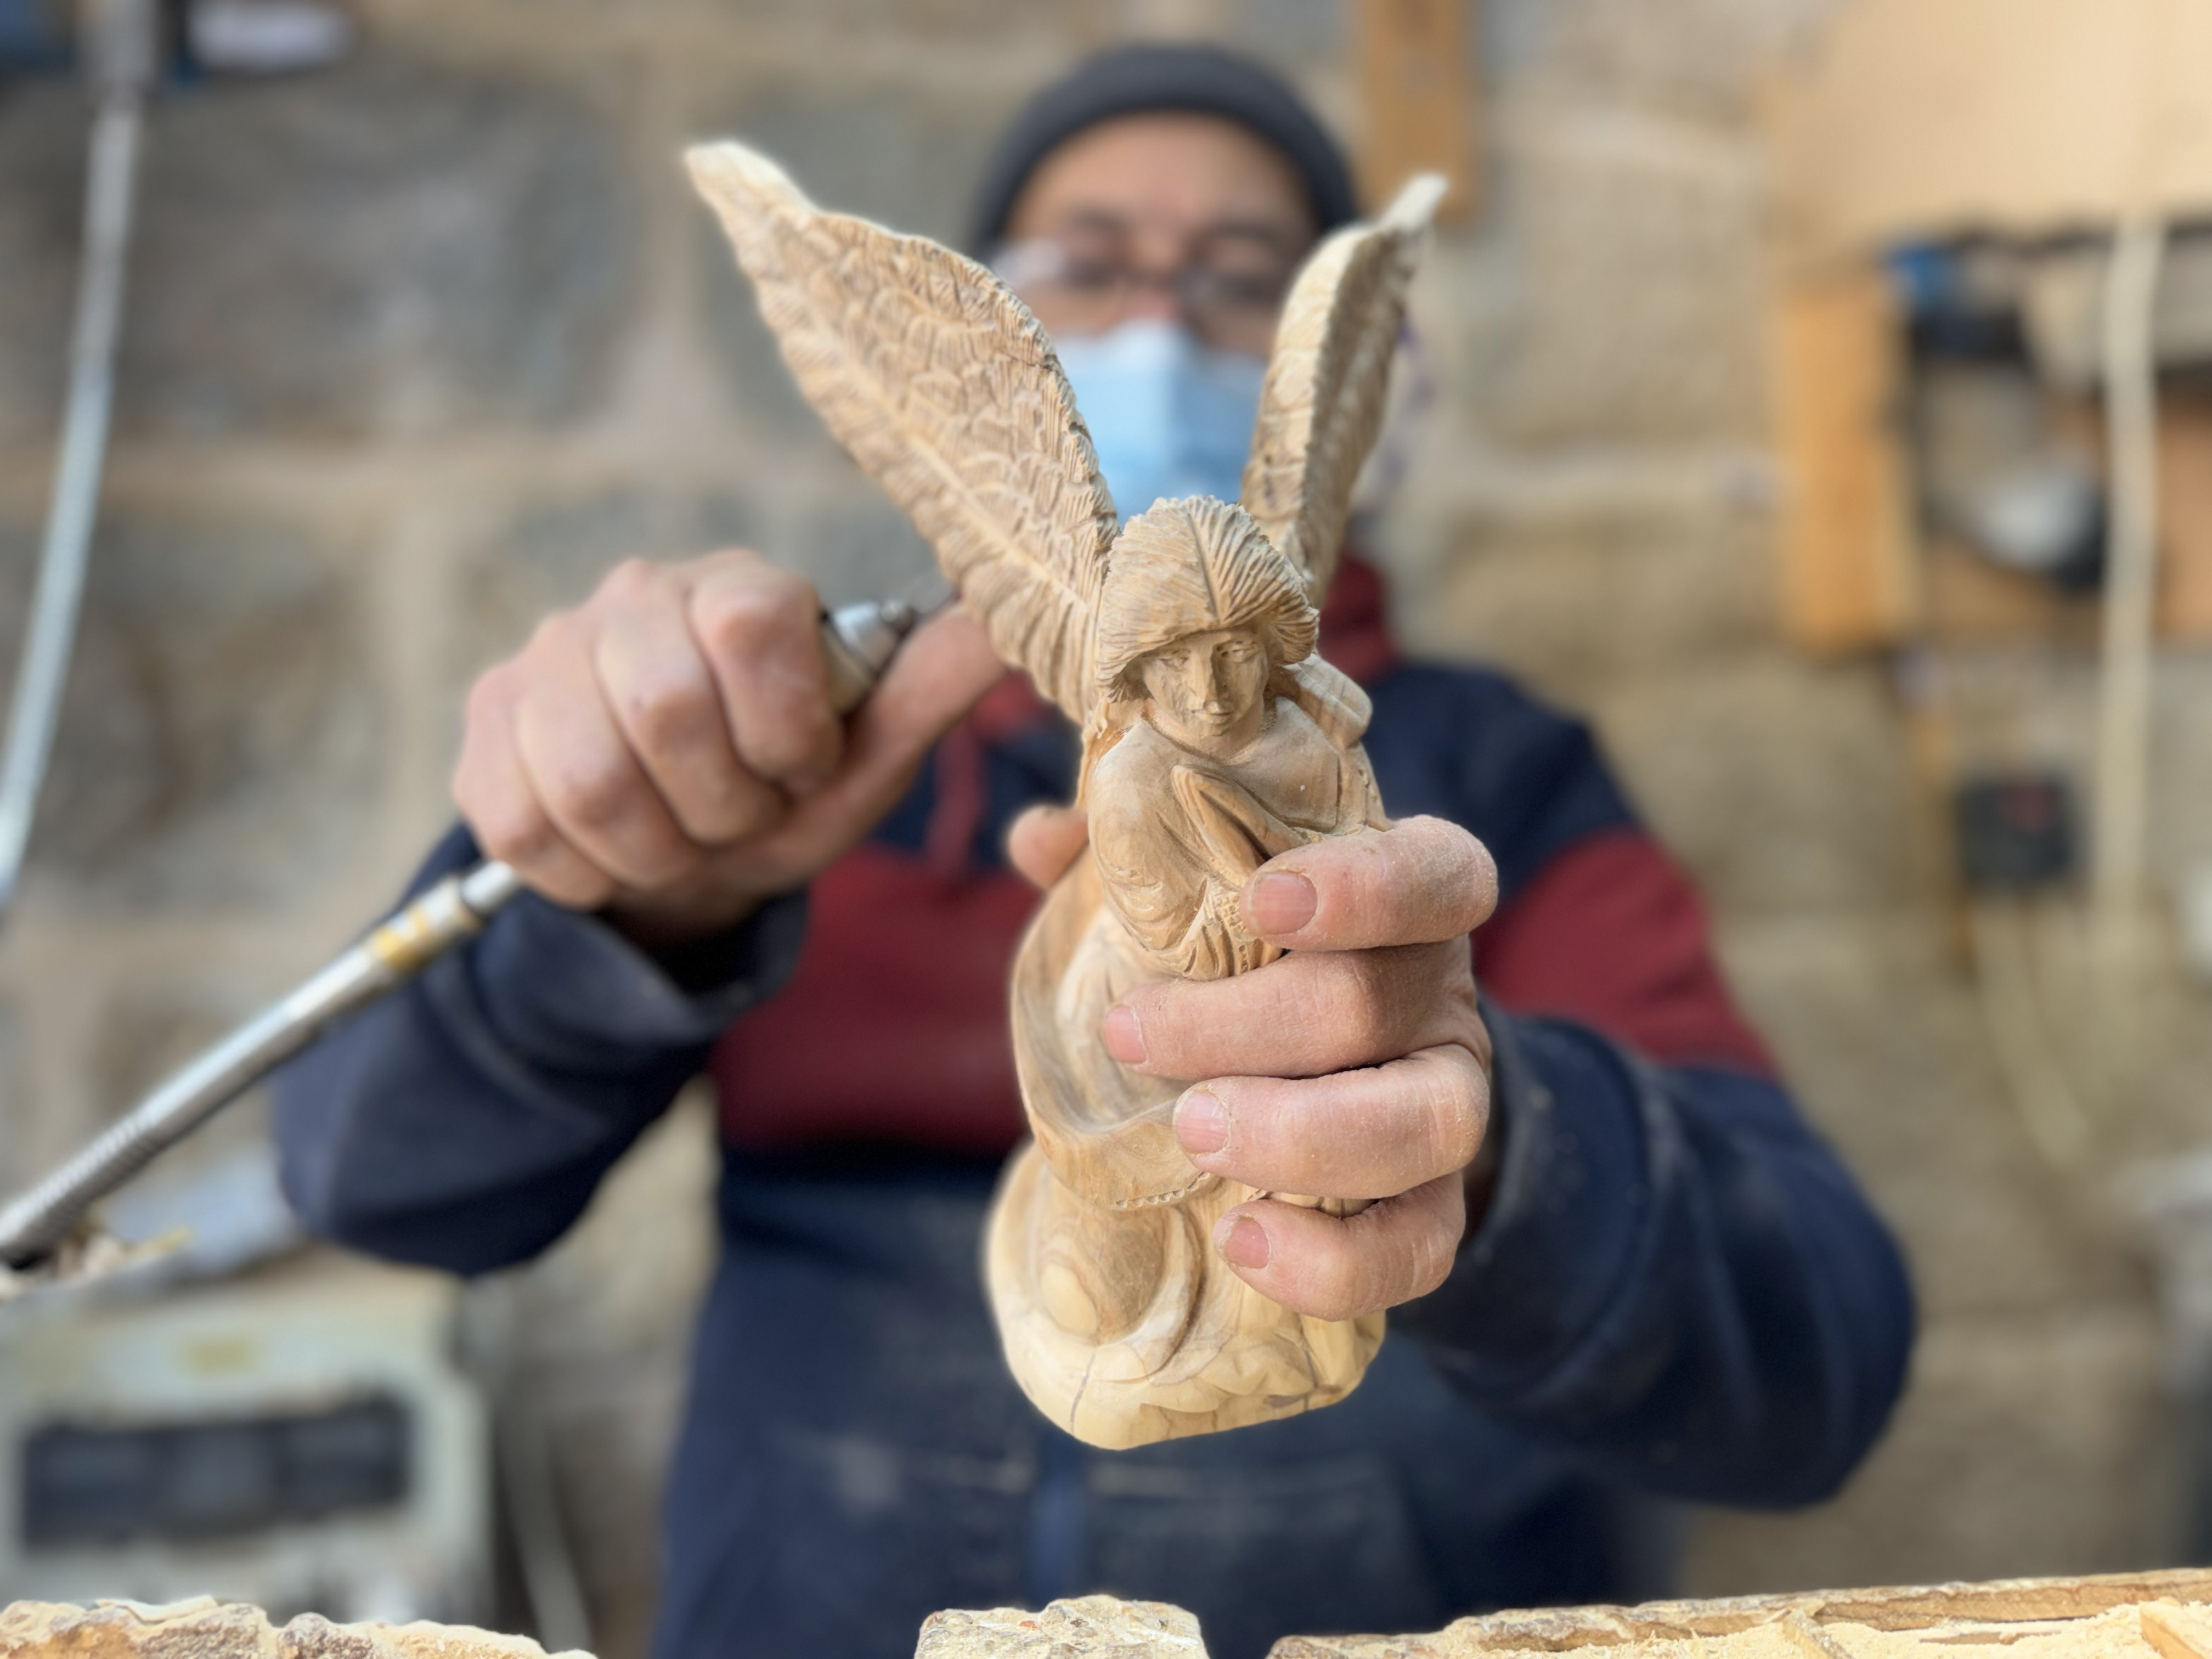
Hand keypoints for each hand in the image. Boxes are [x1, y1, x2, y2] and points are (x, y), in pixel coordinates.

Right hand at [457, 550, 1002, 944]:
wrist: (687, 848)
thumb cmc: (785, 791)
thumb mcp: (866, 754)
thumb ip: (929, 687)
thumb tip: (1009, 619)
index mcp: (735, 589)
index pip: (747, 624)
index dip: (780, 727)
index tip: (797, 768)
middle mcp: (630, 598)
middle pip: (663, 707)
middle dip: (720, 803)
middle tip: (739, 817)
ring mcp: (543, 659)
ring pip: (587, 779)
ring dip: (655, 847)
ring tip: (684, 839)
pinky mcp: (484, 729)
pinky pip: (524, 827)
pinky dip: (587, 874)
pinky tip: (618, 853)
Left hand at [1007, 810, 1498, 1321]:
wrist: (1310, 1079)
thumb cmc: (1243, 961)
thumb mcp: (1196, 891)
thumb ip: (1125, 852)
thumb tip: (1039, 838)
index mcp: (1409, 904)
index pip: (1439, 875)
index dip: (1364, 886)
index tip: (1260, 902)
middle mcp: (1444, 1001)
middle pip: (1378, 1004)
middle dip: (1247, 1025)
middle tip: (1133, 1035)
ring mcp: (1451, 1107)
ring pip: (1427, 1125)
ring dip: (1299, 1134)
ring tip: (1191, 1134)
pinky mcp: (1434, 1207)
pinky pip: (1420, 1249)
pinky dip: (1336, 1262)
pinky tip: (1239, 1241)